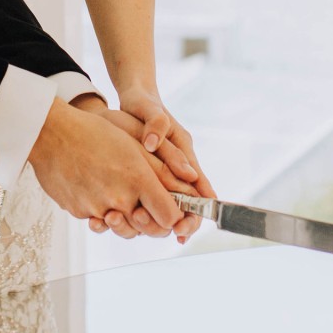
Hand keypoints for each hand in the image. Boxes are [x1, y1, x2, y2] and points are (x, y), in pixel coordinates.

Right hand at [28, 99, 184, 239]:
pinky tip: (96, 187)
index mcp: (138, 179)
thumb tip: (191, 185)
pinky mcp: (78, 212)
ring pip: (121, 226)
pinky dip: (101, 209)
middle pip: (146, 229)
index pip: (169, 216)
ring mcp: (96, 208)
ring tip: (120, 195)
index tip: (173, 208)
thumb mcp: (135, 143)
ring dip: (126, 216)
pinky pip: (98, 219)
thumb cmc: (95, 132)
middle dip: (151, 220)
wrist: (51, 133)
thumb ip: (165, 168)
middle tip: (147, 205)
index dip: (175, 215)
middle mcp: (118, 199)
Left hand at [91, 106, 214, 242]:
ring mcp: (165, 168)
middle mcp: (178, 162)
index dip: (199, 207)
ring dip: (166, 216)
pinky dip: (151, 208)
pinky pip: (155, 195)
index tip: (187, 224)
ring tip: (153, 228)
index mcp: (183, 148)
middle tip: (176, 234)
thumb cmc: (142, 102)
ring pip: (172, 200)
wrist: (132, 97)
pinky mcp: (151, 172)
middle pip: (190, 198)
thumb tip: (152, 145)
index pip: (199, 183)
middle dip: (185, 218)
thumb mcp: (148, 109)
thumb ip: (155, 126)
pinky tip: (137, 221)